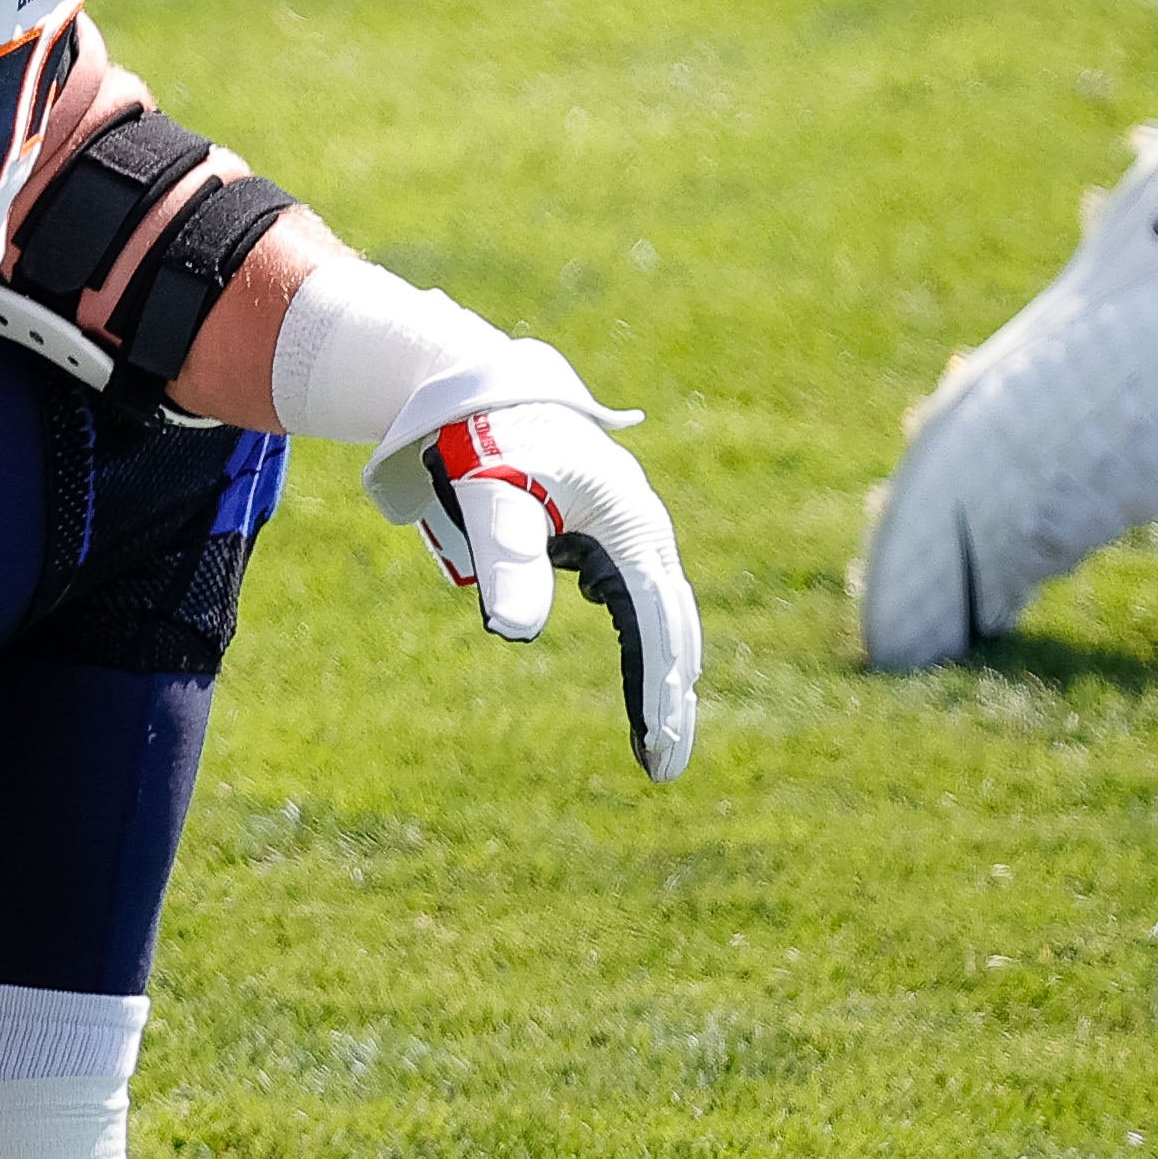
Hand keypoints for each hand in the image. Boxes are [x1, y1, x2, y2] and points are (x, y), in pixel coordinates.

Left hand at [409, 405, 702, 780]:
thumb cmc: (486, 442)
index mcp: (632, 526)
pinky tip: (646, 675)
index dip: (656, 691)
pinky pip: (642, 602)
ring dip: (665, 677)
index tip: (654, 749)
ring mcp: (633, 532)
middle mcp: (646, 531)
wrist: (484, 388)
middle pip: (673, 629)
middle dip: (671, 700)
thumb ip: (508, 560)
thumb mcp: (492, 500)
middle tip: (664, 769)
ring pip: (663, 617)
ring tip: (659, 738)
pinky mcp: (611, 535)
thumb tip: (514, 632)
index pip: (655, 626)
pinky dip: (649, 645)